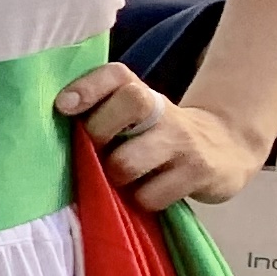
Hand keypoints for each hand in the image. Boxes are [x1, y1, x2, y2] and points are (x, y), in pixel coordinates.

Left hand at [56, 58, 263, 211]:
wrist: (227, 147)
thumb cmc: (157, 133)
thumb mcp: (133, 116)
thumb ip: (99, 113)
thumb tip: (50, 130)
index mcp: (139, 91)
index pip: (116, 75)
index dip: (88, 86)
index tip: (64, 106)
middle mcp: (164, 110)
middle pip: (131, 103)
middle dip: (99, 135)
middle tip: (97, 152)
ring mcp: (184, 141)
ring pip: (129, 162)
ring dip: (115, 177)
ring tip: (121, 179)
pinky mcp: (200, 173)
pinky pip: (151, 195)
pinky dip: (141, 200)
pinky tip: (147, 193)